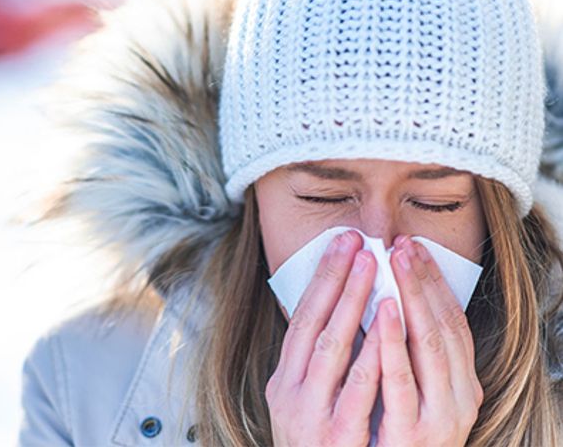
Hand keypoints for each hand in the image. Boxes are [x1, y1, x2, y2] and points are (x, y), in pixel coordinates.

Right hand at [266, 230, 382, 445]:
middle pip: (313, 324)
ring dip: (353, 305)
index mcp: (284, 381)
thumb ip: (317, 367)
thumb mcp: (305, 404)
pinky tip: (385, 327)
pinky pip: (356, 392)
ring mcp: (311, 416)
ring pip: (331, 349)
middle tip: (359, 242)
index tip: (341, 243)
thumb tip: (340, 313)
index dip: (322, 278)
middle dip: (338, 279)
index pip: (300, 318)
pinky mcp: (336, 439)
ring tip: (375, 269)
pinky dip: (370, 356)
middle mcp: (291, 394)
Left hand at [374, 237, 482, 445]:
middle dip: (421, 281)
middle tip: (402, 243)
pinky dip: (394, 342)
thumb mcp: (410, 394)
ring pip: (429, 346)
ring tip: (394, 262)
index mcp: (458, 385)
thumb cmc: (393, 439)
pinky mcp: (411, 435)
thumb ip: (406, 356)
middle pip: (442, 325)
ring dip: (412, 299)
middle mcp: (457, 399)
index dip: (432, 283)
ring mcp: (438, 418)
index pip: (450, 321)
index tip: (411, 247)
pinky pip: (402, 380)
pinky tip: (384, 309)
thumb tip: (386, 301)